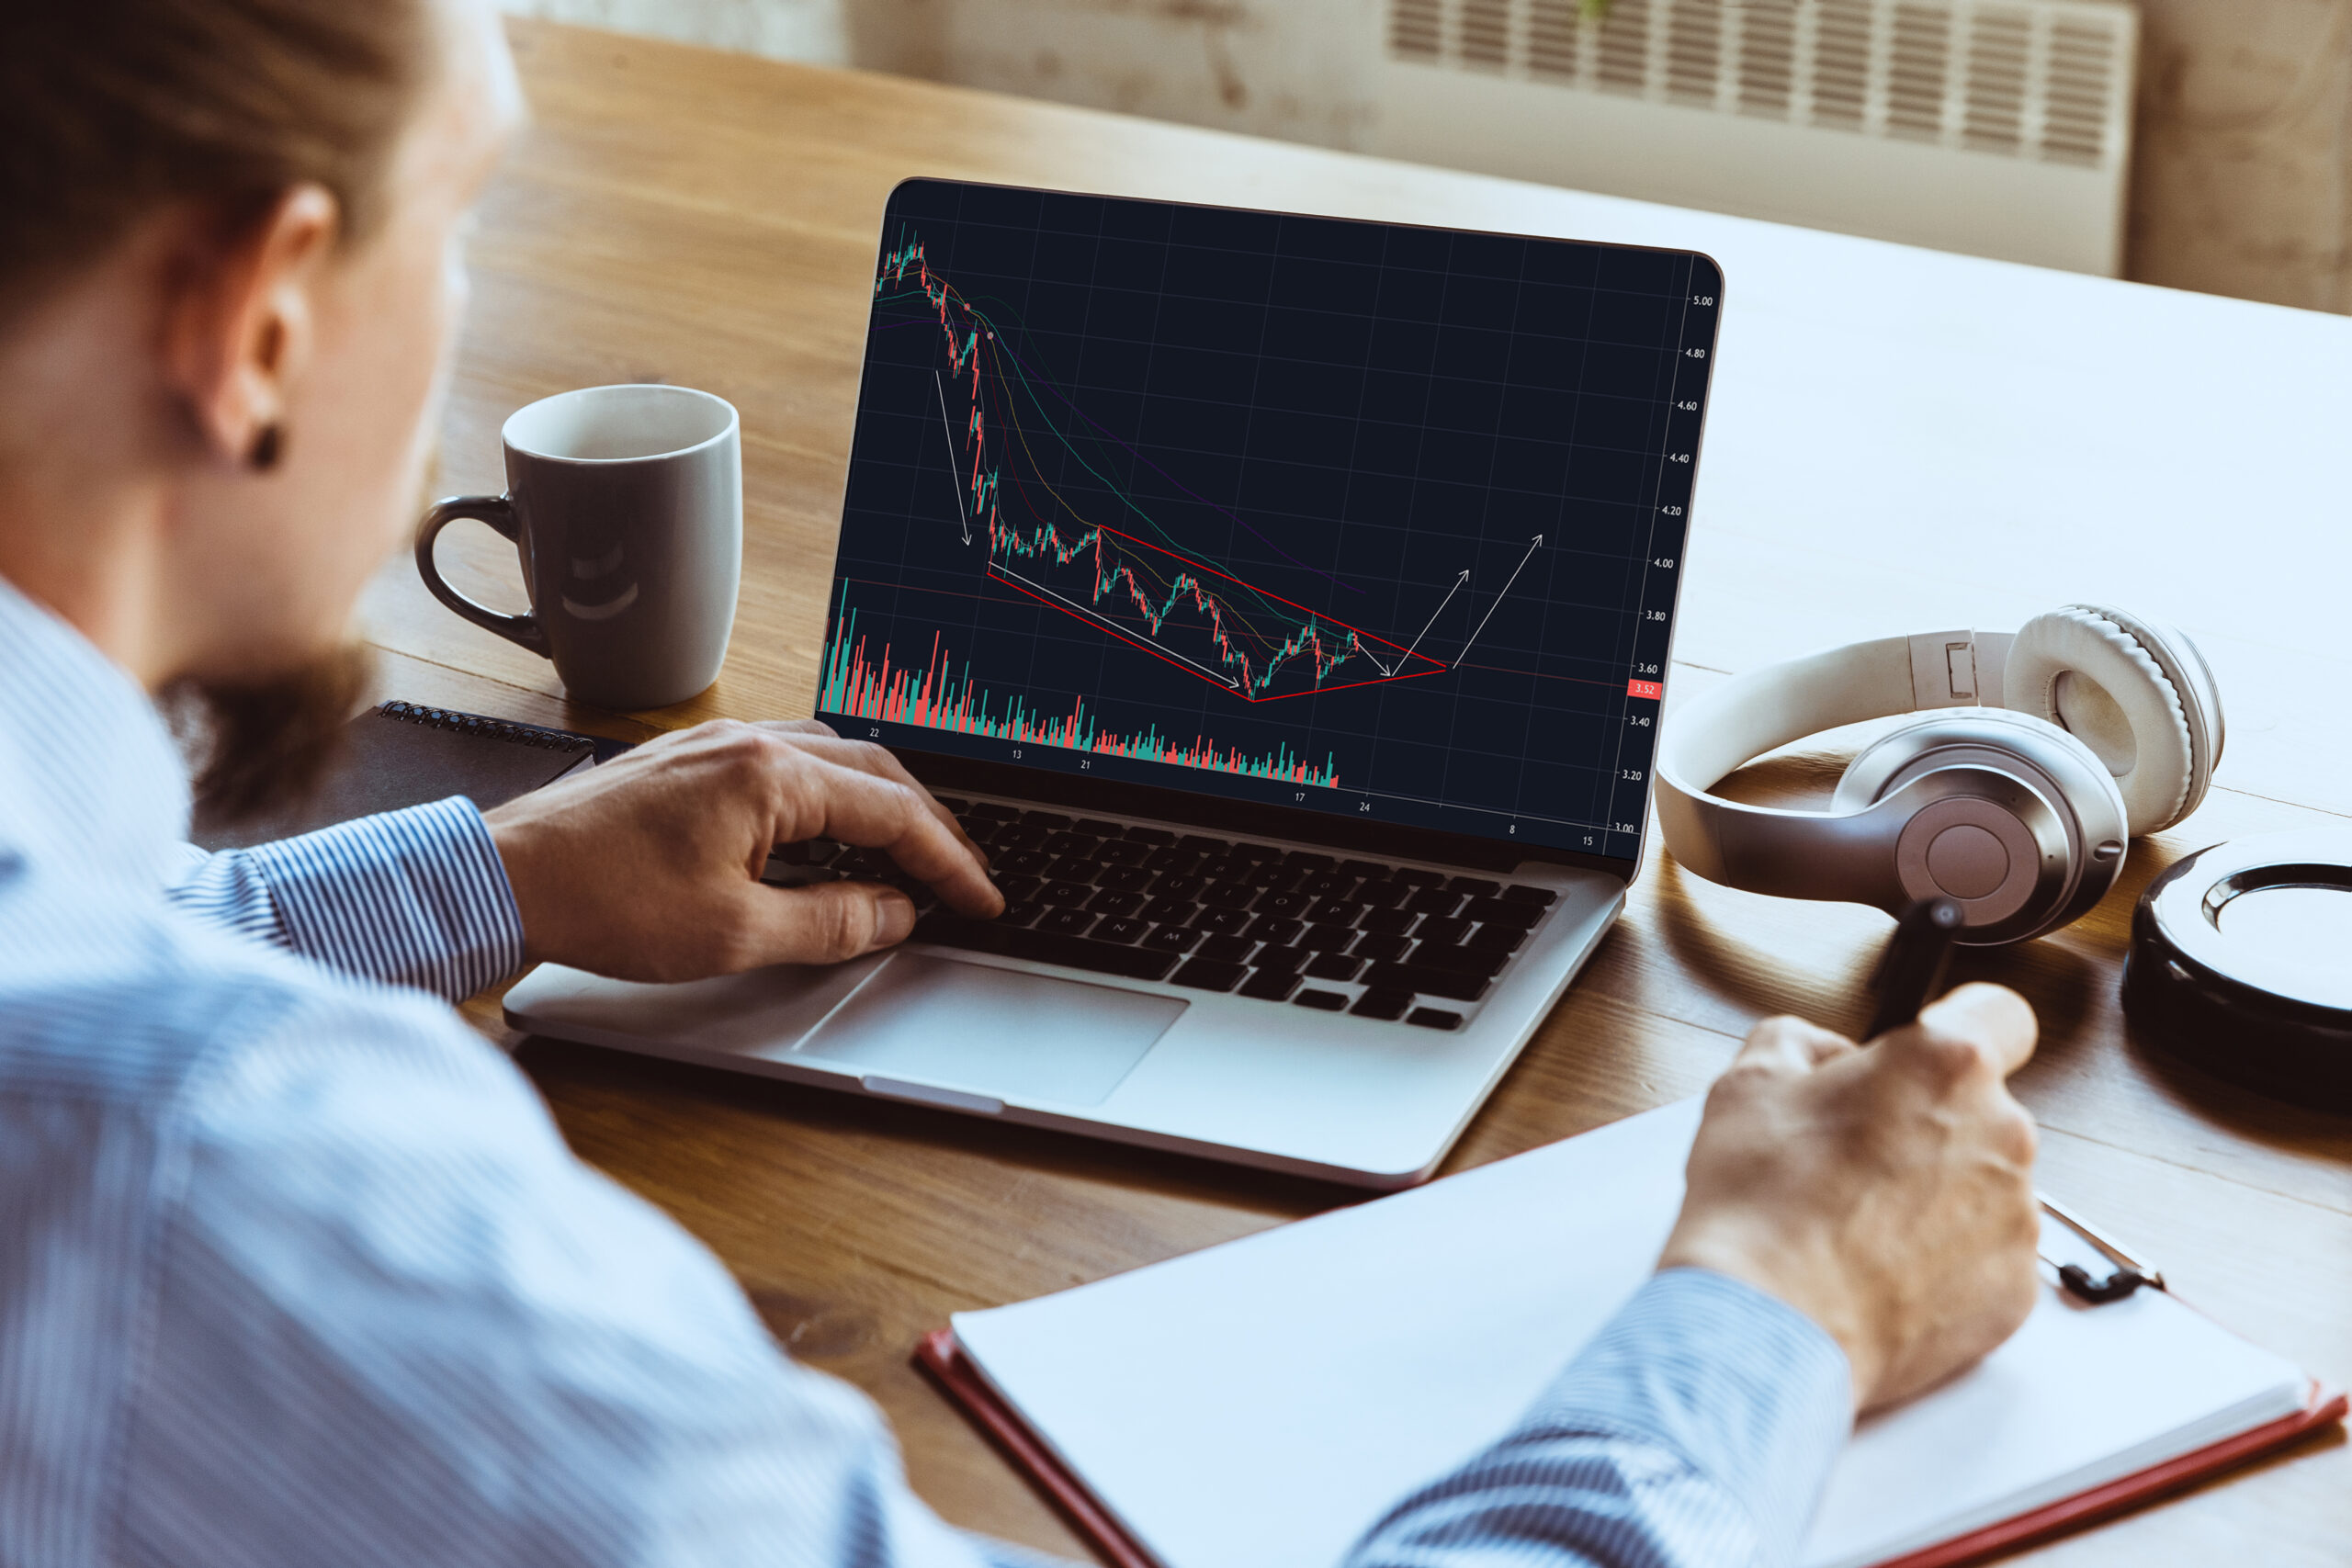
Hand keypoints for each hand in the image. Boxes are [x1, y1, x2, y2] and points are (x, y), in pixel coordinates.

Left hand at [484, 719, 999, 981]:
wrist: (504, 879)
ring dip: (880, 806)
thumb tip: (894, 915)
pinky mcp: (688, 763)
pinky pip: (786, 764)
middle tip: (961, 874)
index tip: (979, 897)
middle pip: (873, 773)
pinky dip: (830, 799)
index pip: (892, 813)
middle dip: (927, 825)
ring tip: (908, 856)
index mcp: (769, 775)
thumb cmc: (602, 901)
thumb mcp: (734, 934)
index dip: (948, 861)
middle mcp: (748, 742)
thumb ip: (831, 921)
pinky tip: (828, 836)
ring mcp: (716, 746)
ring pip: (831, 761)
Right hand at [1657, 983, 2041, 1411]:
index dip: (1958, 1025)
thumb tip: (1825, 1057)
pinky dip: (1943, 1259)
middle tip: (1852, 1154)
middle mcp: (2001, 1135)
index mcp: (1944, 1066)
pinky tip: (1876, 1268)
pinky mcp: (2014, 1290)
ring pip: (1984, 1184)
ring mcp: (2016, 1218)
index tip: (1928, 1053)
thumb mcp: (1749, 1081)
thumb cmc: (1760, 1208)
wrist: (1769, 1325)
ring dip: (1936, 1193)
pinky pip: (1985, 1255)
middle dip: (1926, 1123)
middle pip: (1980, 1108)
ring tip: (1855, 1222)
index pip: (1999, 1013)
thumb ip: (1802, 1041)